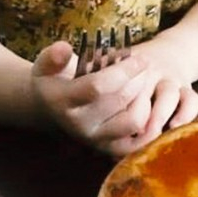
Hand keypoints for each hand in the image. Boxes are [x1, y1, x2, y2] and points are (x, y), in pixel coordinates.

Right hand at [32, 40, 152, 153]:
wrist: (51, 110)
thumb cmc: (55, 81)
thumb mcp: (46, 65)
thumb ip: (54, 56)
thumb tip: (64, 47)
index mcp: (62, 101)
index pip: (99, 85)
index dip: (124, 70)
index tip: (141, 58)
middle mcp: (79, 125)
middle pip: (120, 100)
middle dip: (137, 79)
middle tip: (142, 67)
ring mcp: (96, 140)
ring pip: (135, 120)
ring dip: (145, 98)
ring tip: (142, 83)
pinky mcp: (111, 149)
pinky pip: (139, 143)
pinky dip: (151, 128)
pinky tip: (149, 108)